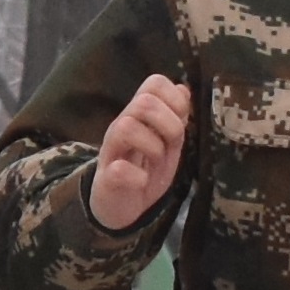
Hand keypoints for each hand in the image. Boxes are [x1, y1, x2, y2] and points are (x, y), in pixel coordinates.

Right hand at [88, 74, 192, 231]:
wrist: (121, 206)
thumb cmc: (146, 169)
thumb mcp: (168, 141)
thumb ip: (175, 115)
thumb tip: (183, 88)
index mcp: (139, 115)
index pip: (154, 83)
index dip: (174, 97)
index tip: (181, 119)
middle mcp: (122, 126)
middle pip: (143, 102)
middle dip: (169, 123)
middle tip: (172, 144)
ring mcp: (111, 150)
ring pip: (127, 127)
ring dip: (153, 146)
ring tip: (157, 161)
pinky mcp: (106, 177)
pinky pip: (118, 169)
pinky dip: (136, 176)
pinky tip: (142, 181)